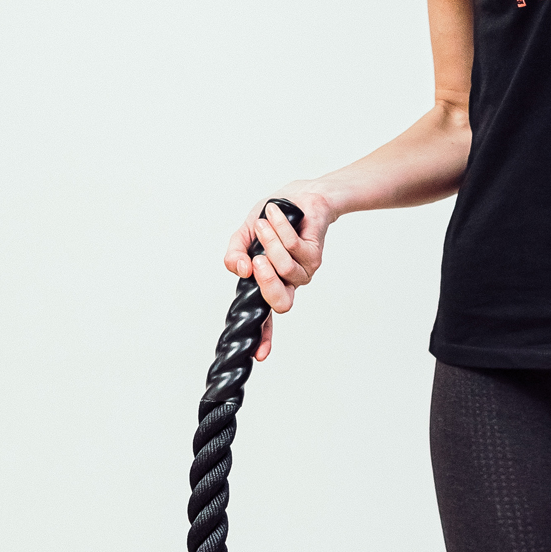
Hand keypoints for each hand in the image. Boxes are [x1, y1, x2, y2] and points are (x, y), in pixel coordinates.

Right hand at [223, 184, 334, 362]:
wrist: (301, 196)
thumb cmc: (273, 219)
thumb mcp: (245, 235)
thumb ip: (235, 254)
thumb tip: (238, 269)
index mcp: (270, 283)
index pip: (266, 317)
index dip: (263, 337)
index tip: (259, 355)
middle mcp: (289, 282)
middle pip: (281, 302)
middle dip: (267, 282)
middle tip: (257, 260)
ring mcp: (304, 271)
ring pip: (285, 268)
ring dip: (271, 242)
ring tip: (264, 223)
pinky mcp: (315, 255)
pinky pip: (294, 247)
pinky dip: (281, 228)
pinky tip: (275, 215)